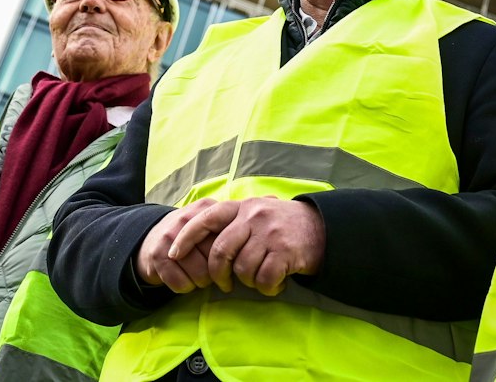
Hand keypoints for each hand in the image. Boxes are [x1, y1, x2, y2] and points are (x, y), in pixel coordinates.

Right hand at [136, 199, 231, 292]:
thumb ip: (238, 220)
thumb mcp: (213, 222)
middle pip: (216, 259)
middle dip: (217, 272)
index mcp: (205, 210)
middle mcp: (186, 219)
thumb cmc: (194, 237)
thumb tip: (271, 206)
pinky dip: (185, 287)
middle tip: (213, 272)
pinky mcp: (157, 256)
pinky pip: (182, 284)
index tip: (232, 262)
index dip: (233, 256)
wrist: (152, 240)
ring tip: (199, 276)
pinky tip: (184, 279)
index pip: (229, 239)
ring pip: (201, 275)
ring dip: (202, 282)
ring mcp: (170, 237)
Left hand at [177, 196, 325, 296]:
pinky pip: (264, 278)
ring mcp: (269, 233)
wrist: (323, 228)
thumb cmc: (283, 225)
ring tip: (261, 277)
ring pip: (242, 269)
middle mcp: (253, 216)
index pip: (206, 218)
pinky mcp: (284, 251)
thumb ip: (234, 222)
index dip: (186, 236)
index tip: (173, 253)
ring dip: (250, 281)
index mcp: (243, 208)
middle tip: (225, 284)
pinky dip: (268, 287)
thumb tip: (200, 237)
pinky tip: (276, 282)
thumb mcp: (257, 213)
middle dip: (219, 274)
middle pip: (220, 251)